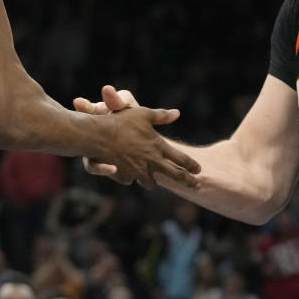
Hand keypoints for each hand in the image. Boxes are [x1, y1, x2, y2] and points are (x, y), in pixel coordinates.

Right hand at [74, 86, 199, 188]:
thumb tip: (177, 113)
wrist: (98, 135)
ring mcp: (138, 171)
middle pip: (175, 176)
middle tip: (196, 185)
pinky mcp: (125, 176)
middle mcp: (151, 162)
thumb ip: (161, 116)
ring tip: (155, 181)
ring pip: (150, 183)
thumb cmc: (121, 121)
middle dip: (187, 181)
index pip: (181, 159)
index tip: (199, 171)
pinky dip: (130, 177)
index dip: (192, 166)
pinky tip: (129, 174)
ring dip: (152, 181)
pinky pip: (130, 180)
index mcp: (158, 147)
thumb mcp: (143, 114)